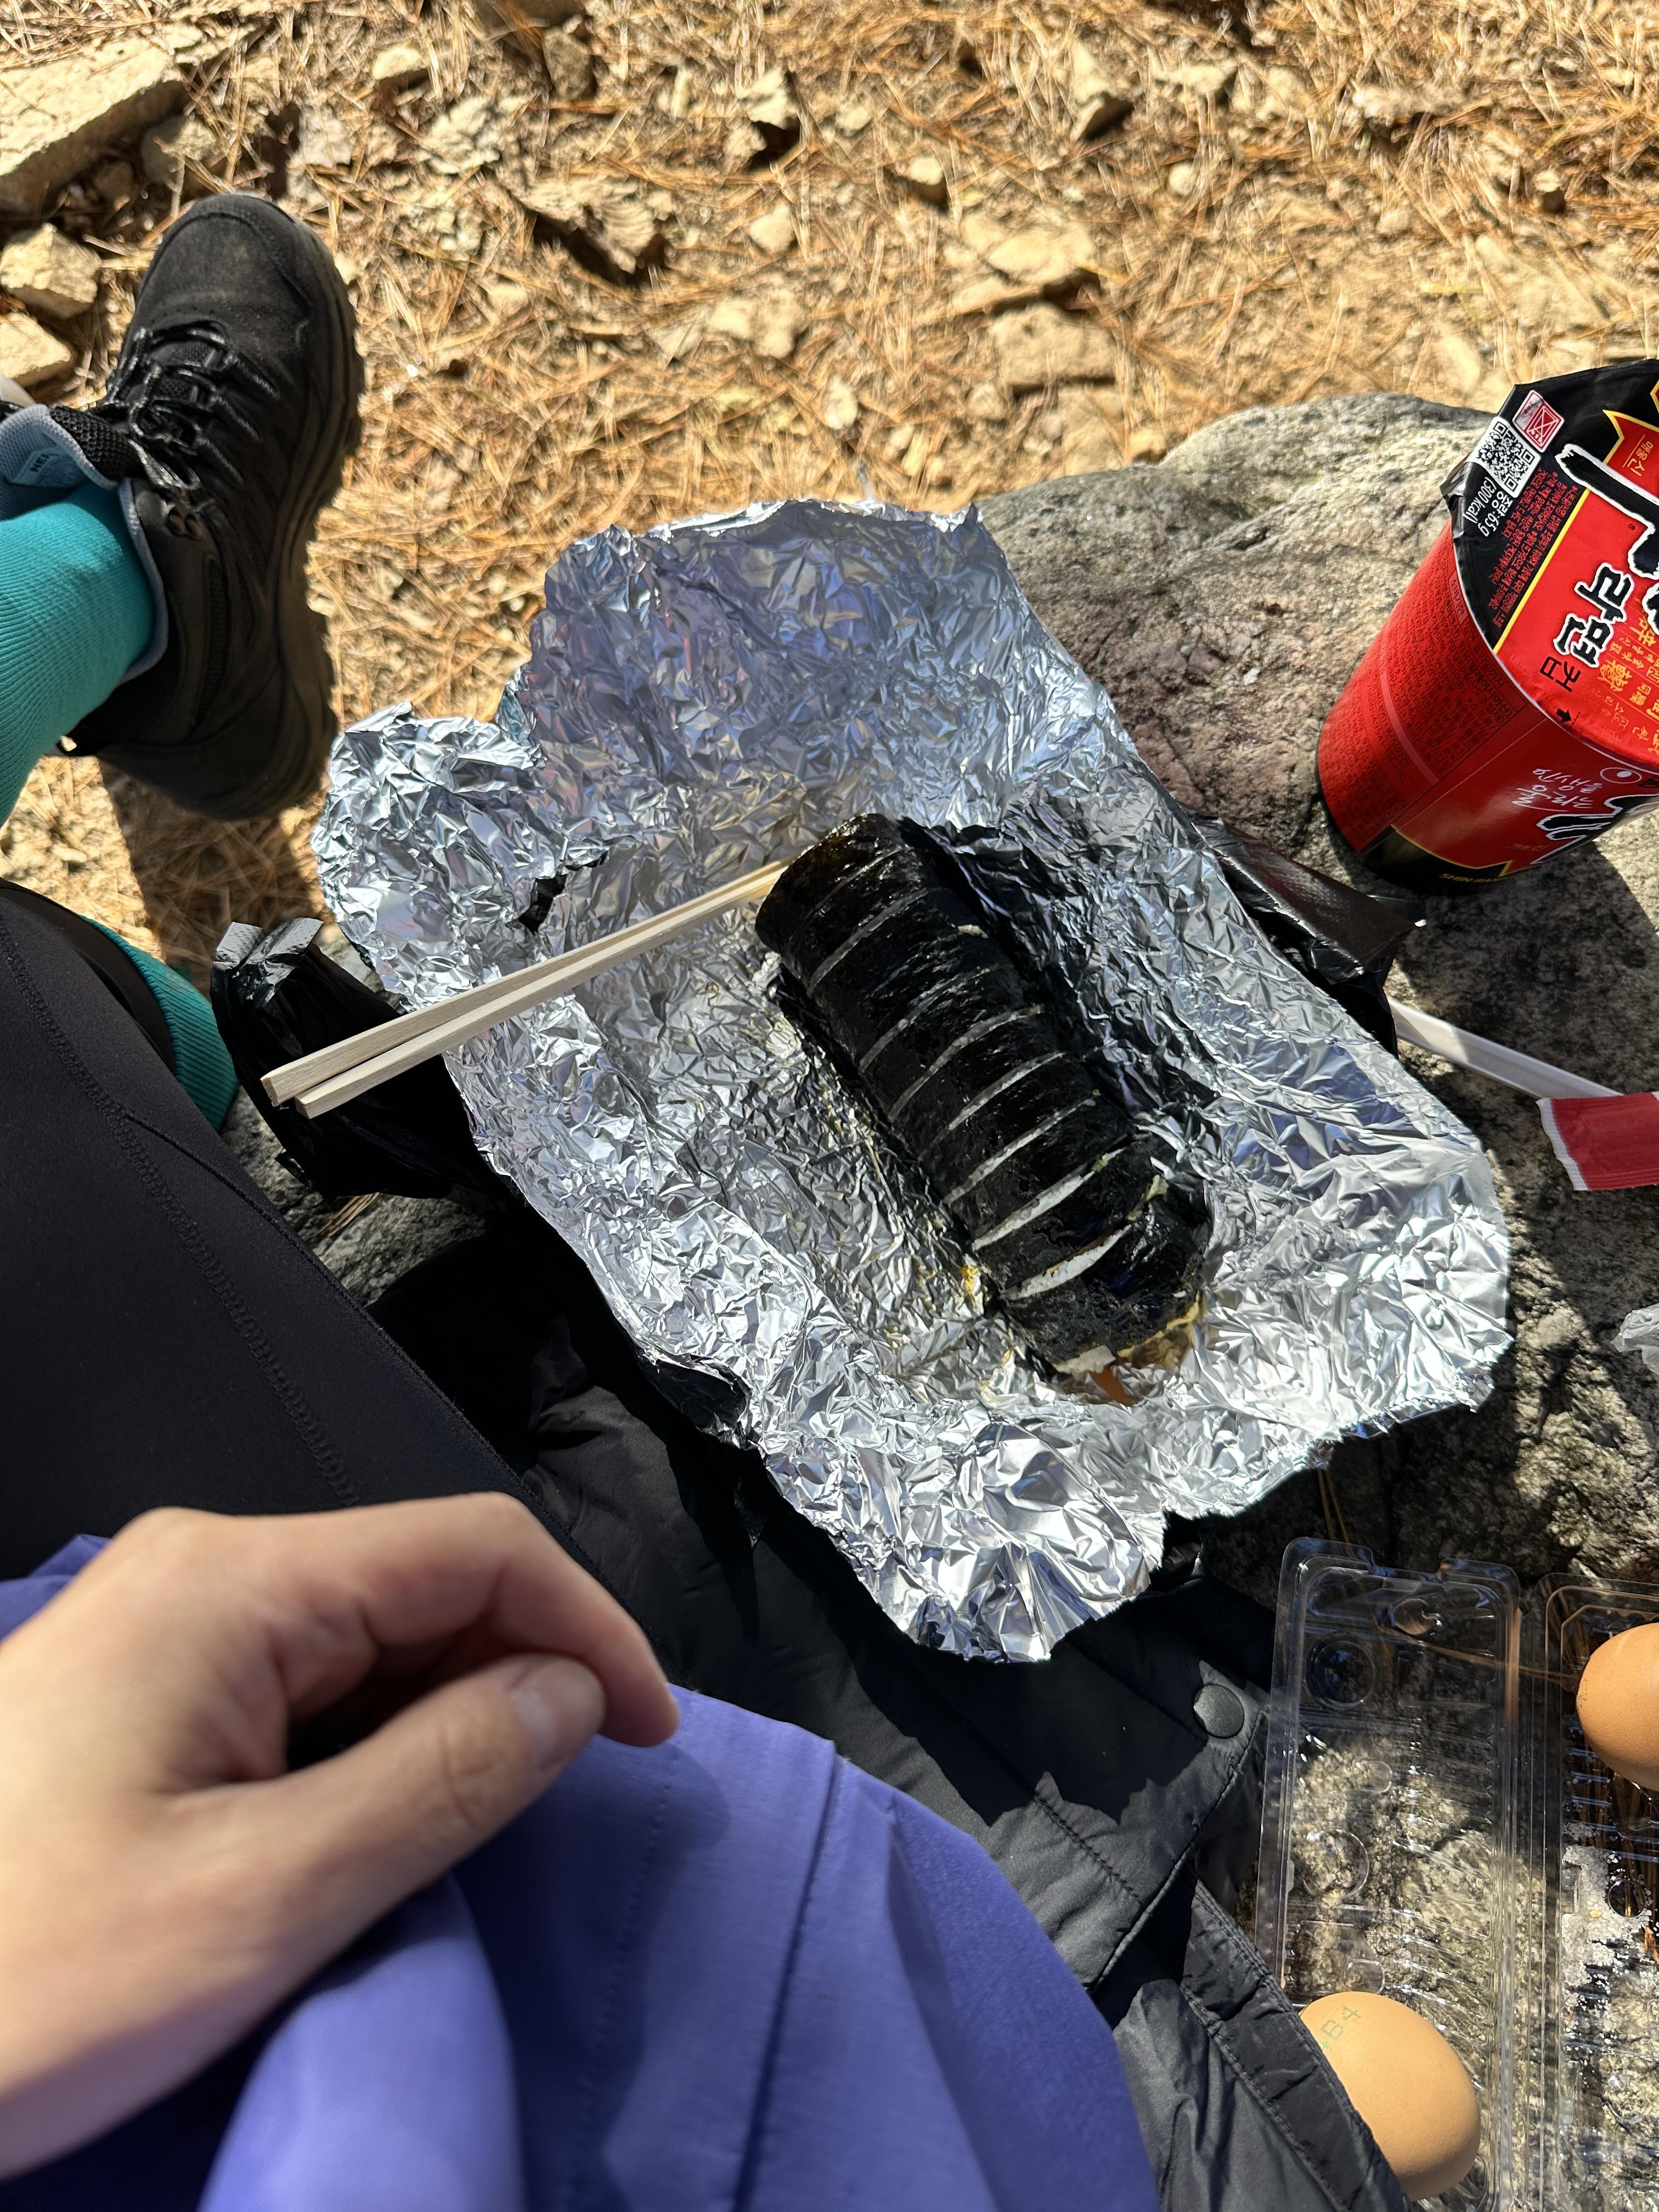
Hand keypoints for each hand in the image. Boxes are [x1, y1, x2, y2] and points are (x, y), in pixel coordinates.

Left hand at [0, 1495, 676, 2176]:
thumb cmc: (23, 1980)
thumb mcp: (262, 1899)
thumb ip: (439, 1780)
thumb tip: (563, 1697)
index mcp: (232, 1583)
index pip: (472, 1548)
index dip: (587, 1629)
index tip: (647, 1739)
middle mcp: (197, 1572)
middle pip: (421, 1580)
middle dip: (519, 1672)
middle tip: (565, 1797)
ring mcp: (161, 1625)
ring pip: (366, 1635)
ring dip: (447, 1715)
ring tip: (478, 1826)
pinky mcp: (139, 1689)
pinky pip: (300, 1682)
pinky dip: (372, 1742)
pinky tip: (379, 1824)